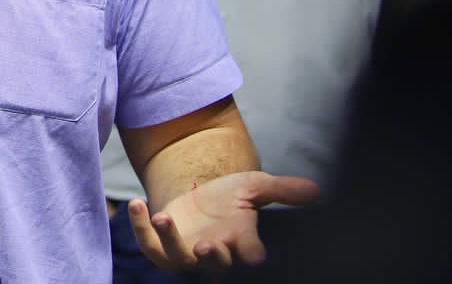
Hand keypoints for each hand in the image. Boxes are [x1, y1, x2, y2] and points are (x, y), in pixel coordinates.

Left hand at [129, 171, 319, 273]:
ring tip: (165, 217)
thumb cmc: (232, 197)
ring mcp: (186, 252)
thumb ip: (283, 189)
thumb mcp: (256, 186)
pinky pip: (148, 244)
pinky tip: (134, 203)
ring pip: (177, 258)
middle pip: (215, 264)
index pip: (251, 256)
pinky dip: (139, 226)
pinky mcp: (162, 245)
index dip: (253, 256)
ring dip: (169, 241)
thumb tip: (317, 190)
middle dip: (211, 258)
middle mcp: (215, 252)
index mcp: (242, 241)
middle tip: (206, 246)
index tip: (256, 256)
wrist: (201, 198)